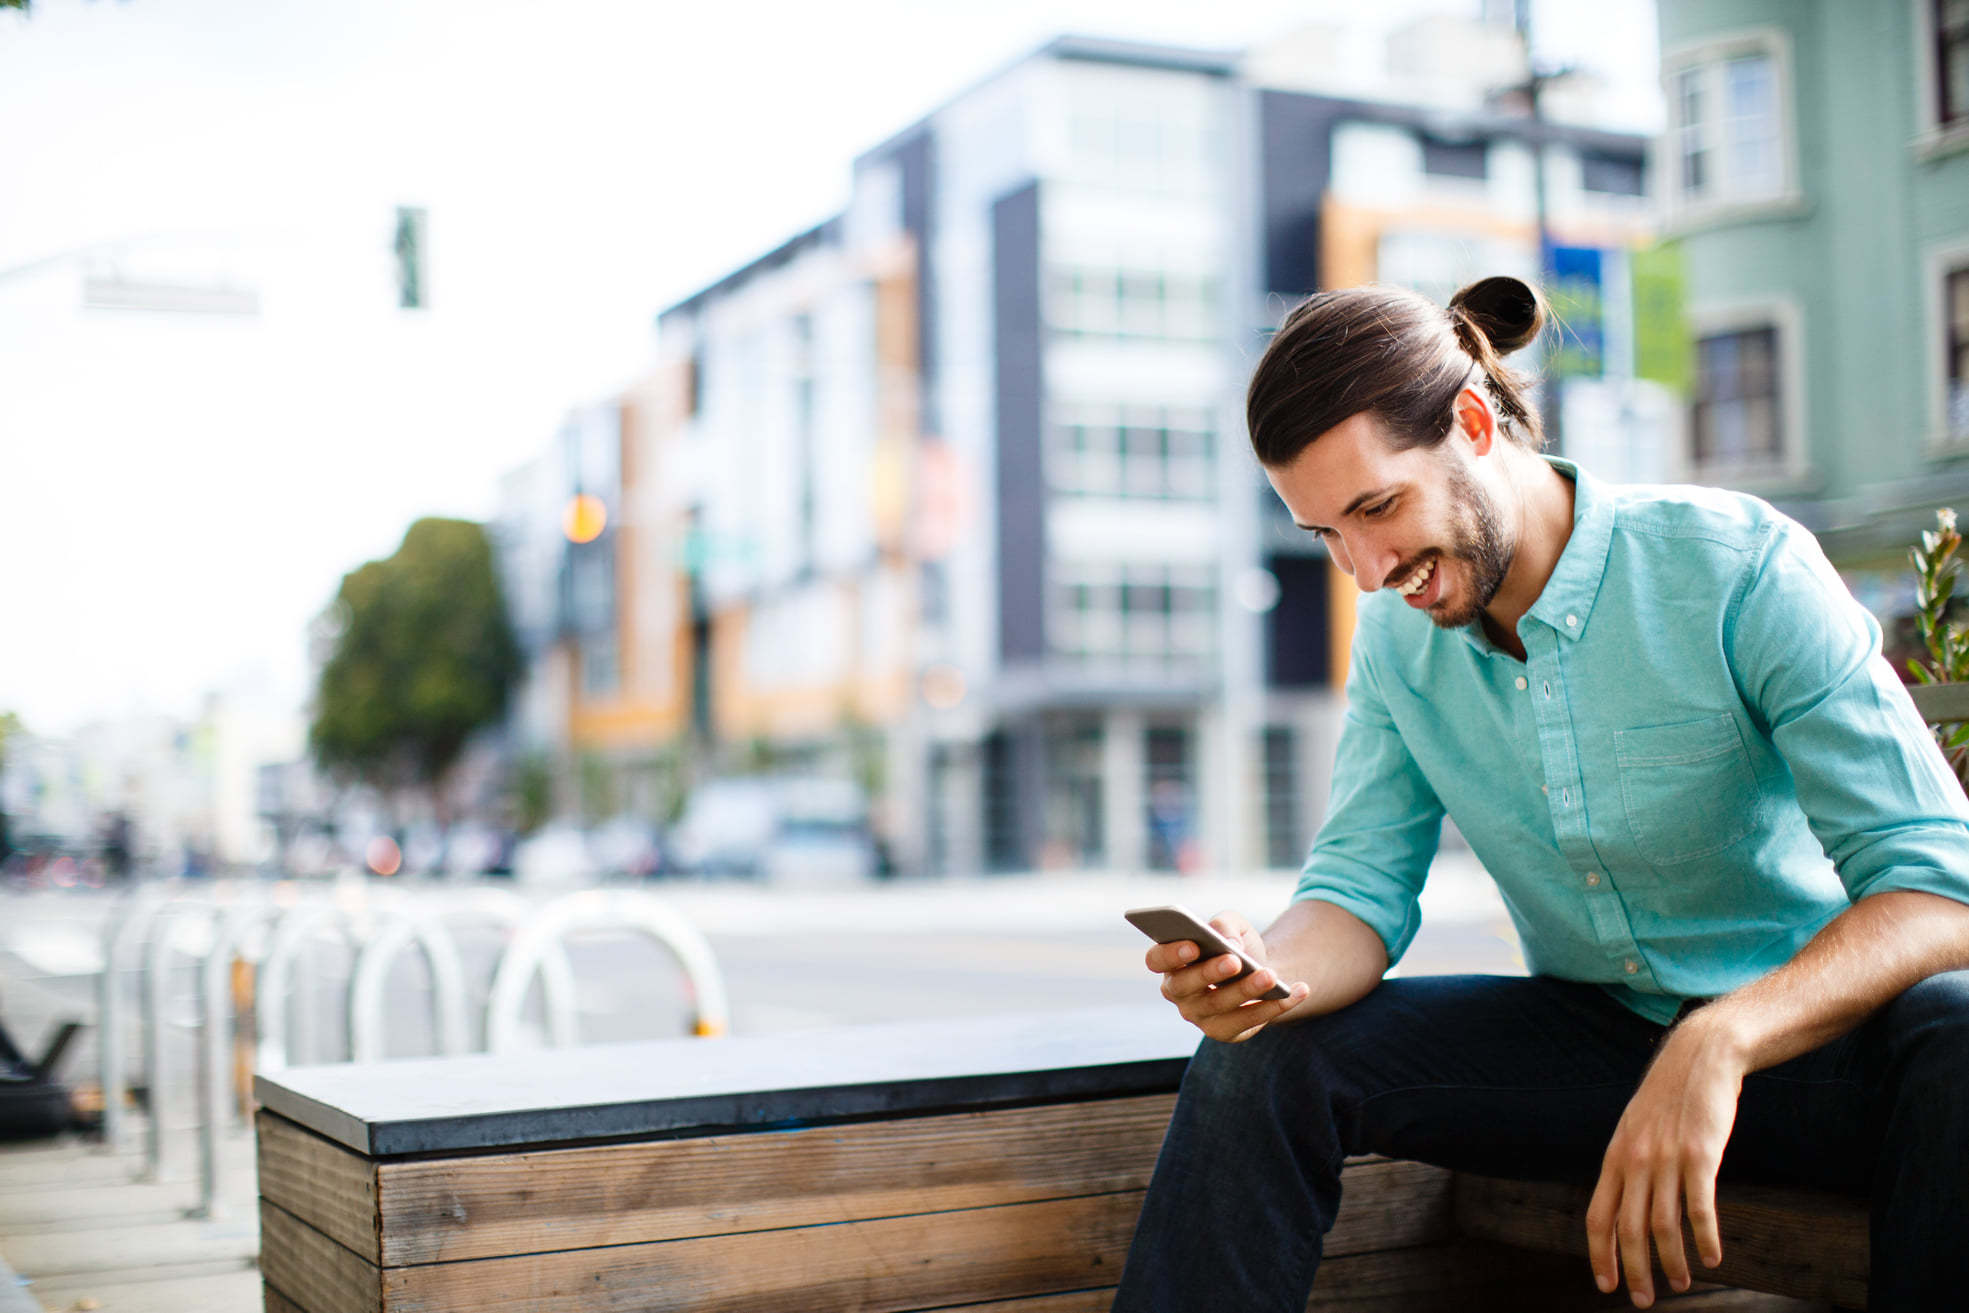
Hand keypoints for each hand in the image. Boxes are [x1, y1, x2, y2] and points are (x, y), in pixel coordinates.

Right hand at [1144, 909, 1308, 1042]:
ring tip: (1271, 976)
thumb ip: (1225, 924)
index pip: (1156, 960)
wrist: (1259, 971)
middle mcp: (1179, 992)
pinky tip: (1298, 991)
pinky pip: (1247, 1022)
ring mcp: (1199, 1016)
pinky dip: (1274, 1007)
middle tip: (1235, 960)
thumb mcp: (1233, 925)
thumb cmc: (1237, 945)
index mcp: (1171, 962)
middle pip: (1186, 986)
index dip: (1171, 954)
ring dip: (1246, 990)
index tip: (1193, 944)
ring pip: (1218, 1006)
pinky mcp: (1225, 1032)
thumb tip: (1228, 943)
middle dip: (1210, 972)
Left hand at [1584, 1016, 1745, 1306]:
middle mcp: (1635, 1161)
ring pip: (1664, 1226)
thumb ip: (1627, 1164)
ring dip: (1672, 1262)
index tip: (1605, 1285)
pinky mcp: (1700, 1155)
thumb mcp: (1634, 1128)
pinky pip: (1700, 1208)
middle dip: (1634, 1271)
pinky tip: (1713, 1257)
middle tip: (1643, 1300)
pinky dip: (1705, 1238)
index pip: (1599, 1217)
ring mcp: (1666, 1159)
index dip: (1600, 1255)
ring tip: (1681, 1283)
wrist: (1698, 1056)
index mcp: (1615, 1157)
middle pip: (1629, 1230)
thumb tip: (1625, 1205)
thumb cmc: (1668, 1097)